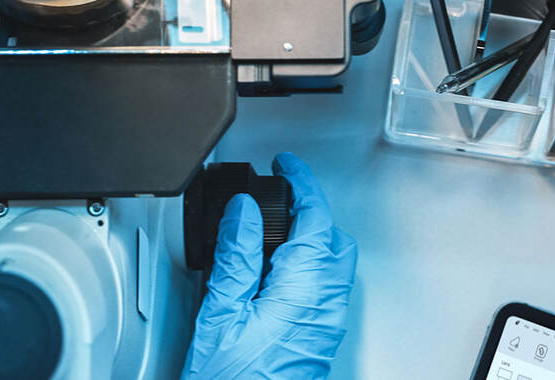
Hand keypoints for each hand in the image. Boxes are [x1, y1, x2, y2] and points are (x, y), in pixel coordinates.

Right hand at [182, 153, 359, 379]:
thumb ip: (236, 257)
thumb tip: (244, 213)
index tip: (285, 165)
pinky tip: (275, 271)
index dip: (302, 183)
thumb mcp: (220, 313)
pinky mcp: (319, 340)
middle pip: (333, 239)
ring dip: (310, 238)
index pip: (316, 218)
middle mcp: (326, 306)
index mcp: (305, 290)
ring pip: (333, 265)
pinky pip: (324, 289)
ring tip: (272, 228)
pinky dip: (306, 266)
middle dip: (310, 209)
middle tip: (279, 192)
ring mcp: (326, 325)